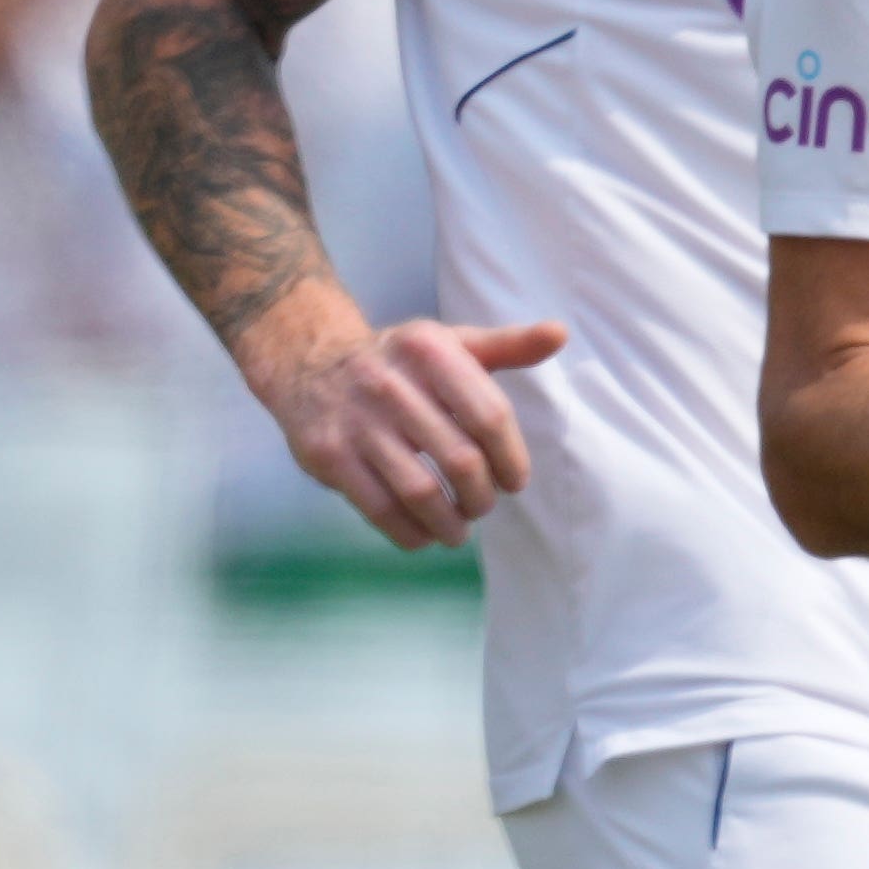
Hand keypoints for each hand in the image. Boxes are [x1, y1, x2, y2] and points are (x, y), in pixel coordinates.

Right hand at [258, 314, 560, 549]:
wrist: (309, 363)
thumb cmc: (399, 361)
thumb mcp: (450, 342)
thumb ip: (507, 345)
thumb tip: (560, 334)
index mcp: (431, 351)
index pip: (489, 415)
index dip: (511, 458)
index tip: (515, 482)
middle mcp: (391, 383)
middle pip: (460, 459)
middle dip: (481, 497)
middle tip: (483, 506)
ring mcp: (357, 422)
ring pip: (420, 491)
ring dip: (449, 522)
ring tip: (458, 530)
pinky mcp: (329, 456)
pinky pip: (379, 508)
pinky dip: (409, 532)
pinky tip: (423, 534)